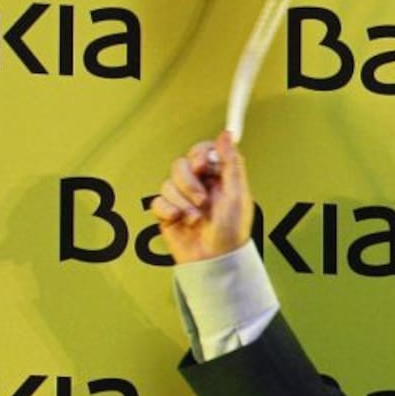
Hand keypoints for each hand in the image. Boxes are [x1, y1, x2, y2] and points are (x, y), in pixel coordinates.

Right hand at [150, 131, 253, 263]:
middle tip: (203, 200)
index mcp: (219, 177)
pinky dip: (168, 211)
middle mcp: (200, 185)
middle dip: (190, 183)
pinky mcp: (167, 212)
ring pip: (169, 183)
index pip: (202, 152)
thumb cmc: (231, 231)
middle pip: (181, 165)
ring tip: (197, 218)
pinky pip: (157, 201)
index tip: (202, 165)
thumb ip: (231, 163)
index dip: (199, 155)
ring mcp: (182, 198)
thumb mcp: (236, 194)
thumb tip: (227, 135)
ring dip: (183, 202)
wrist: (214, 260)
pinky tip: (180, 220)